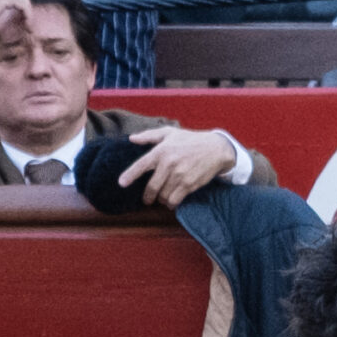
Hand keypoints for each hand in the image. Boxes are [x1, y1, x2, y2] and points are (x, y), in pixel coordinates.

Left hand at [116, 126, 240, 206]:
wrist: (215, 149)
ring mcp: (179, 176)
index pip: (141, 165)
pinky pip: (175, 199)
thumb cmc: (191, 140)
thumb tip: (131, 139)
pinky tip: (172, 202)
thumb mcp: (170, 133)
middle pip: (152, 187)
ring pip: (164, 195)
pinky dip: (171, 204)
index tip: (121, 183)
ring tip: (163, 199)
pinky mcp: (189, 184)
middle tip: (147, 200)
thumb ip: (149, 136)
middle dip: (147, 196)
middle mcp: (168, 164)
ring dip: (161, 200)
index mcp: (161, 151)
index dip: (130, 175)